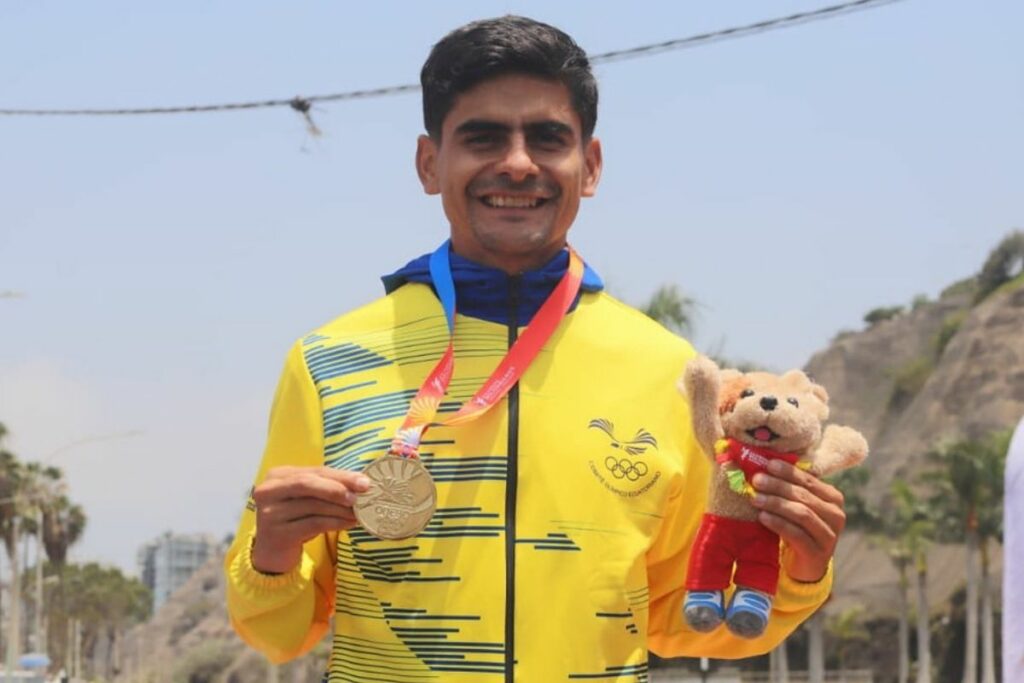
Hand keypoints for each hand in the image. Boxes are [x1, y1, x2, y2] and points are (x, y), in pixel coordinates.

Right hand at [250, 466, 370, 573]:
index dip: (341, 475)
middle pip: (308, 484)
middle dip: (337, 488)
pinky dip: (335, 522)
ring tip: (358, 512)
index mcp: (278, 476)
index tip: (364, 481)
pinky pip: (313, 524)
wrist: (272, 552)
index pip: (314, 471)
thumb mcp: (307, 499)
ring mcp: (270, 513)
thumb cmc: (295, 519)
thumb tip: (361, 485)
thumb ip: (326, 488)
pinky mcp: (277, 534)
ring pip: (313, 506)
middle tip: (360, 496)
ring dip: (340, 509)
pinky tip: (349, 523)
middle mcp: (269, 491)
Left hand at [750, 459, 845, 582]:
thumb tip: (765, 466)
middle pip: (804, 496)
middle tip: (757, 480)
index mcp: (834, 499)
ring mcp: (829, 536)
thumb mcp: (798, 506)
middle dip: (778, 486)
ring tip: (755, 498)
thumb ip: (790, 488)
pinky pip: (796, 534)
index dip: (789, 472)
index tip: (768, 464)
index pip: (809, 480)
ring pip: (801, 513)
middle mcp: (836, 516)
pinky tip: (762, 517)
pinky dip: (777, 523)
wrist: (805, 565)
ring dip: (776, 504)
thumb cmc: (798, 528)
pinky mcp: (817, 553)